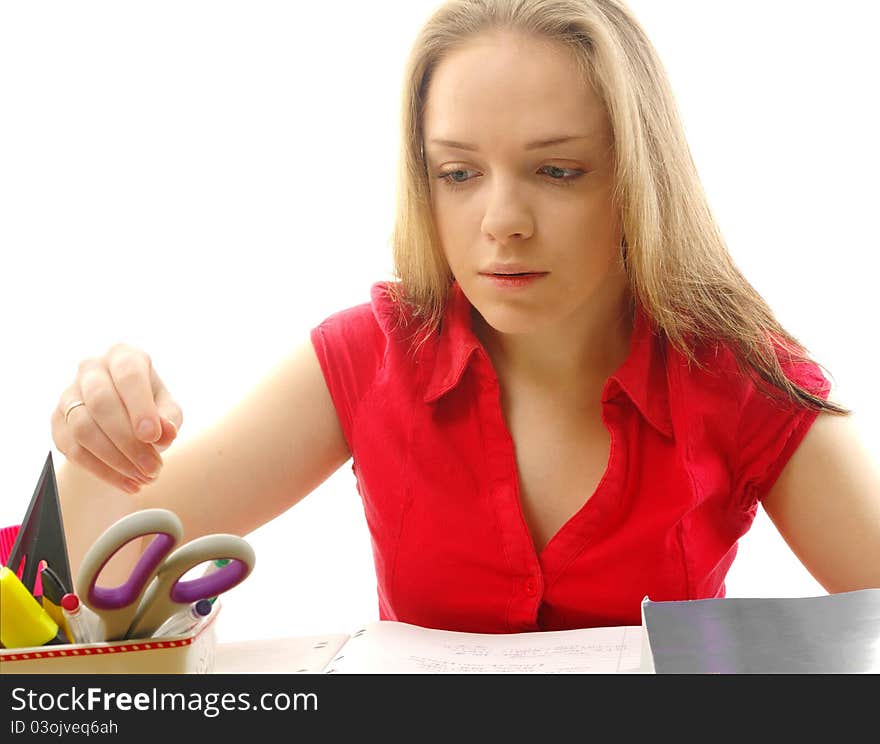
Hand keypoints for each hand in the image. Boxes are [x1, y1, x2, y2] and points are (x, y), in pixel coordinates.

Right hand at [51, 343, 182, 493]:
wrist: (122, 418)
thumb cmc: (151, 408)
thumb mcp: (168, 409)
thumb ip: (169, 418)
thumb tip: (166, 432)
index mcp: (123, 356)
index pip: (128, 375)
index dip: (140, 407)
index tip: (153, 436)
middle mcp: (92, 369)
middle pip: (102, 404)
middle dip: (128, 441)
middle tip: (153, 468)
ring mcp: (69, 394)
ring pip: (84, 429)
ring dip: (116, 460)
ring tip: (144, 478)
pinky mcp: (57, 421)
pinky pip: (74, 450)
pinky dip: (103, 471)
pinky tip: (128, 484)